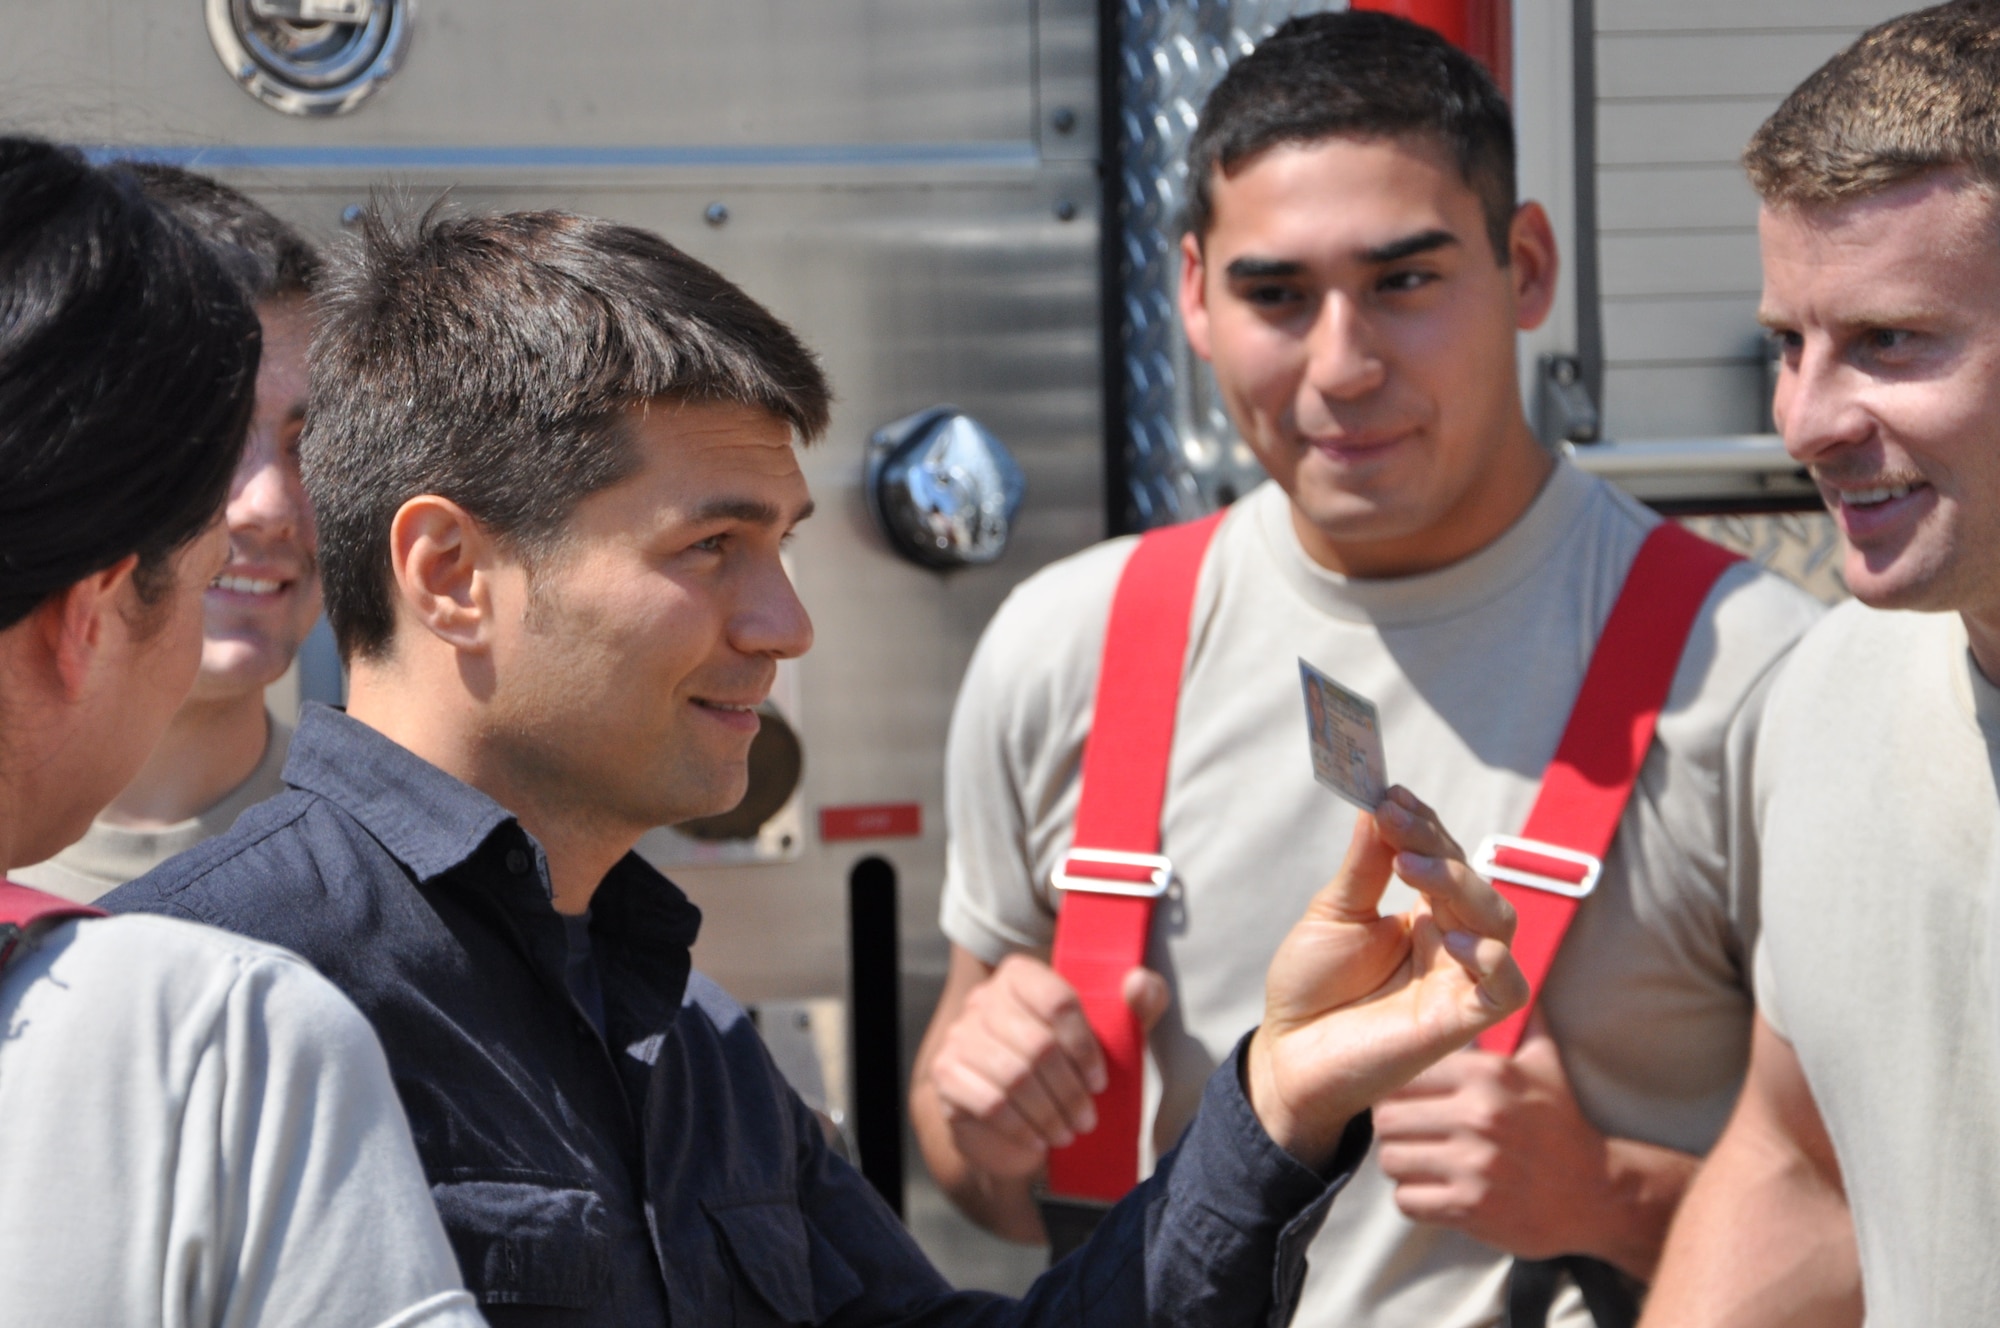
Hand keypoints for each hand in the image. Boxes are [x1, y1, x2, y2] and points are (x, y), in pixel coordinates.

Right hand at [926, 953, 1169, 1179]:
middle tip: (1087, 1118)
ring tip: (1068, 1132)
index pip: (1057, 999)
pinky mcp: (947, 1075)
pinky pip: (989, 1103)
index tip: (1100, 1081)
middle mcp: (984, 999)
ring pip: (1014, 1077)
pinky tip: (1039, 1139)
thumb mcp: (1110, 1037)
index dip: (1085, 1045)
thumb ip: (1136, 1007)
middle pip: (1037, 1044)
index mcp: (1021, 976)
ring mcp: (959, 1036)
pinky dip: (1022, 1128)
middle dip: (1070, 1091)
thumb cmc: (1067, 1067)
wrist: (1013, 1116)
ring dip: (1049, 1113)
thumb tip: (1139, 984)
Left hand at [1246, 786, 1528, 1168]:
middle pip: (1473, 883)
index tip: (1391, 795)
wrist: (1289, 1054)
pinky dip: (1493, 961)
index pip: (1442, 857)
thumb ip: (1363, 865)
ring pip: (1498, 923)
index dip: (1424, 825)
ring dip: (1460, 887)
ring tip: (1409, 867)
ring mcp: (1460, 979)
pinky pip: (1508, 988)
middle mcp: (1450, 941)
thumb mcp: (1333, 914)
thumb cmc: (1310, 986)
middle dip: (1437, 847)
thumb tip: (1378, 804)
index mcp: (1422, 914)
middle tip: (1395, 821)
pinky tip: (1455, 942)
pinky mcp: (1463, 1020)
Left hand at [1375, 1011, 1609, 1257]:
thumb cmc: (1562, 1123)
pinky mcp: (1473, 1209)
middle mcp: (1479, 1117)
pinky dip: (1415, 1199)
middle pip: (1387, 1119)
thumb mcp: (1544, 1064)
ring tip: (1420, 1161)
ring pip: (1391, 1160)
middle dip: (1392, 1128)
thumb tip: (1509, 960)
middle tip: (1408, 1134)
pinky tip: (1435, 1191)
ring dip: (1401, 1165)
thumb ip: (1520, 1017)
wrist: (1600, 1194)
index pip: (1404, 1077)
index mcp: (1487, 1076)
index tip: (1410, 1101)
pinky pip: (1408, 1202)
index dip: (1398, 1090)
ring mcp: (1475, 1166)